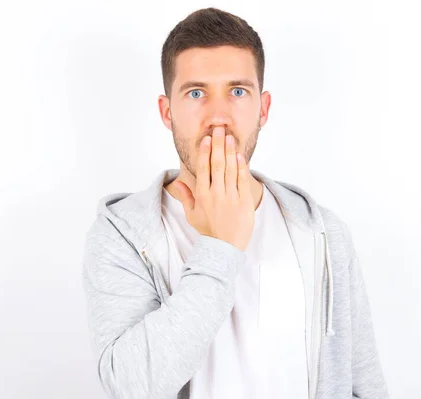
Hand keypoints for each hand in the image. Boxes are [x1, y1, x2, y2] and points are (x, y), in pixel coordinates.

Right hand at [173, 127, 254, 250]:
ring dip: (230, 152)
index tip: (207, 139)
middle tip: (219, 130)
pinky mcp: (244, 201)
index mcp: (202, 196)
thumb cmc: (208, 230)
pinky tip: (240, 156)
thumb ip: (185, 196)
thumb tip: (176, 181)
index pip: (203, 169)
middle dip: (218, 145)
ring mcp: (231, 197)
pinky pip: (242, 181)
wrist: (224, 247)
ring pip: (230, 170)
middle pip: (217, 165)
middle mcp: (216, 194)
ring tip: (230, 138)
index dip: (205, 152)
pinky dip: (241, 167)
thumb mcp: (192, 214)